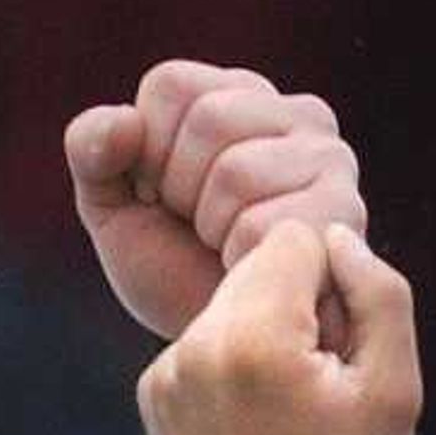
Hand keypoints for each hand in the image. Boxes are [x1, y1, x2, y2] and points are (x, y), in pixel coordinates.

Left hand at [68, 63, 366, 341]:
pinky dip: (237, 258)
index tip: (164, 196)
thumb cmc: (173, 269)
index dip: (146, 153)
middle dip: (180, 189)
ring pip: (236, 170)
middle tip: (199, 228)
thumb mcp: (113, 208)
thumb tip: (122, 125)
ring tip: (227, 246)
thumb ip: (93, 152)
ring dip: (211, 226)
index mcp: (240, 95)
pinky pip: (259, 222)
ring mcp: (330, 158)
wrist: (218, 349)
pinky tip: (252, 266)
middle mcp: (298, 114)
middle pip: (209, 119)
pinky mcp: (342, 212)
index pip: (170, 86)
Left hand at [137, 218, 422, 434]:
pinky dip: (234, 365)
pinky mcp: (152, 397)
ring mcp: (164, 375)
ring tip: (289, 409)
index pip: (293, 237)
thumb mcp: (396, 388)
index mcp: (252, 339)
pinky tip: (256, 423)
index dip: (334, 281)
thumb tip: (337, 237)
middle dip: (297, 304)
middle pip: (256, 267)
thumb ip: (379, 293)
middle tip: (320, 381)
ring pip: (229, 304)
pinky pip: (204, 345)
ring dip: (265, 334)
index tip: (341, 344)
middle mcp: (193, 348)